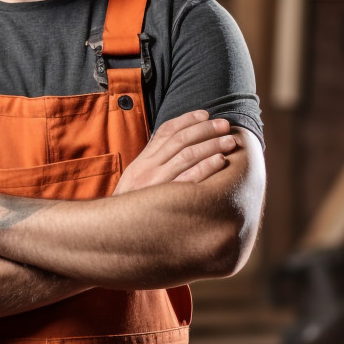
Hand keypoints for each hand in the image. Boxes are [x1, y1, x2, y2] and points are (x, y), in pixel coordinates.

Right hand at [113, 110, 238, 195]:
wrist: (115, 229)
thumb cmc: (132, 205)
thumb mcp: (136, 180)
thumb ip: (154, 163)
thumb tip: (176, 147)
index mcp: (143, 160)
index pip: (166, 131)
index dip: (188, 119)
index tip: (206, 114)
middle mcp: (148, 168)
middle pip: (180, 139)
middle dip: (205, 129)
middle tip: (225, 125)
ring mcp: (156, 182)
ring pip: (187, 155)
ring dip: (211, 145)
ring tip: (229, 142)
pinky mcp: (165, 199)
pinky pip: (189, 179)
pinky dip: (206, 167)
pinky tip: (220, 161)